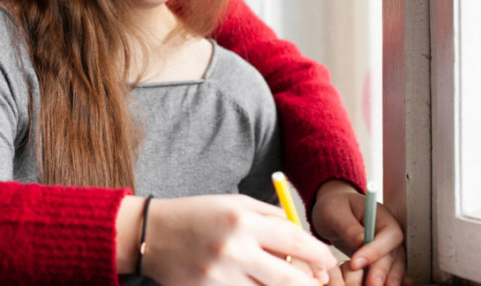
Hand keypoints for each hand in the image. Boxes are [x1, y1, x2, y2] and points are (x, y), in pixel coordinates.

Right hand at [140, 194, 335, 284]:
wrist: (153, 234)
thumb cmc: (200, 215)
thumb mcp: (237, 204)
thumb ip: (272, 218)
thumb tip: (306, 243)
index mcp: (244, 220)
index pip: (295, 242)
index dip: (318, 255)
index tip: (327, 262)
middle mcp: (234, 249)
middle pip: (288, 279)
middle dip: (309, 284)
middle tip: (317, 283)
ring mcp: (220, 276)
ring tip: (287, 283)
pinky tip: (259, 285)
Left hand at [311, 181, 409, 285]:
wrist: (333, 212)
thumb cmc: (334, 207)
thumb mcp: (334, 212)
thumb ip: (347, 226)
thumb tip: (360, 241)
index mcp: (381, 216)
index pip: (389, 234)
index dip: (376, 251)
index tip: (356, 263)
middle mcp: (388, 232)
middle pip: (394, 253)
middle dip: (382, 271)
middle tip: (371, 285)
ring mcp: (387, 246)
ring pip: (394, 265)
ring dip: (387, 279)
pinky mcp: (381, 258)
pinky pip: (388, 270)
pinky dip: (387, 279)